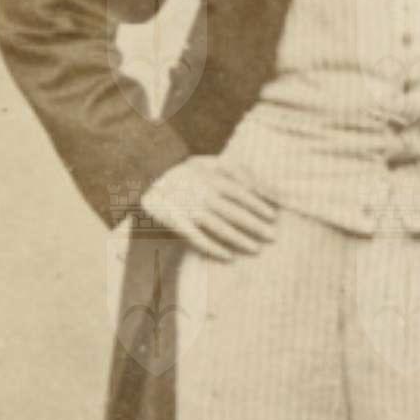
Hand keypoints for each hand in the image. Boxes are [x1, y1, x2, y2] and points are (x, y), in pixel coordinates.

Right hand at [138, 154, 278, 258]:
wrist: (147, 178)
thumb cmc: (183, 171)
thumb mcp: (205, 162)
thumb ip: (228, 168)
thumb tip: (254, 180)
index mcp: (211, 179)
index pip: (241, 193)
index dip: (258, 205)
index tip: (273, 216)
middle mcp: (203, 195)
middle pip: (235, 213)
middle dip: (255, 225)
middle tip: (272, 237)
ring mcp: (190, 210)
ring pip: (220, 228)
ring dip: (240, 239)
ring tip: (256, 249)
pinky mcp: (177, 223)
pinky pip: (198, 239)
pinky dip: (213, 249)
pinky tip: (228, 257)